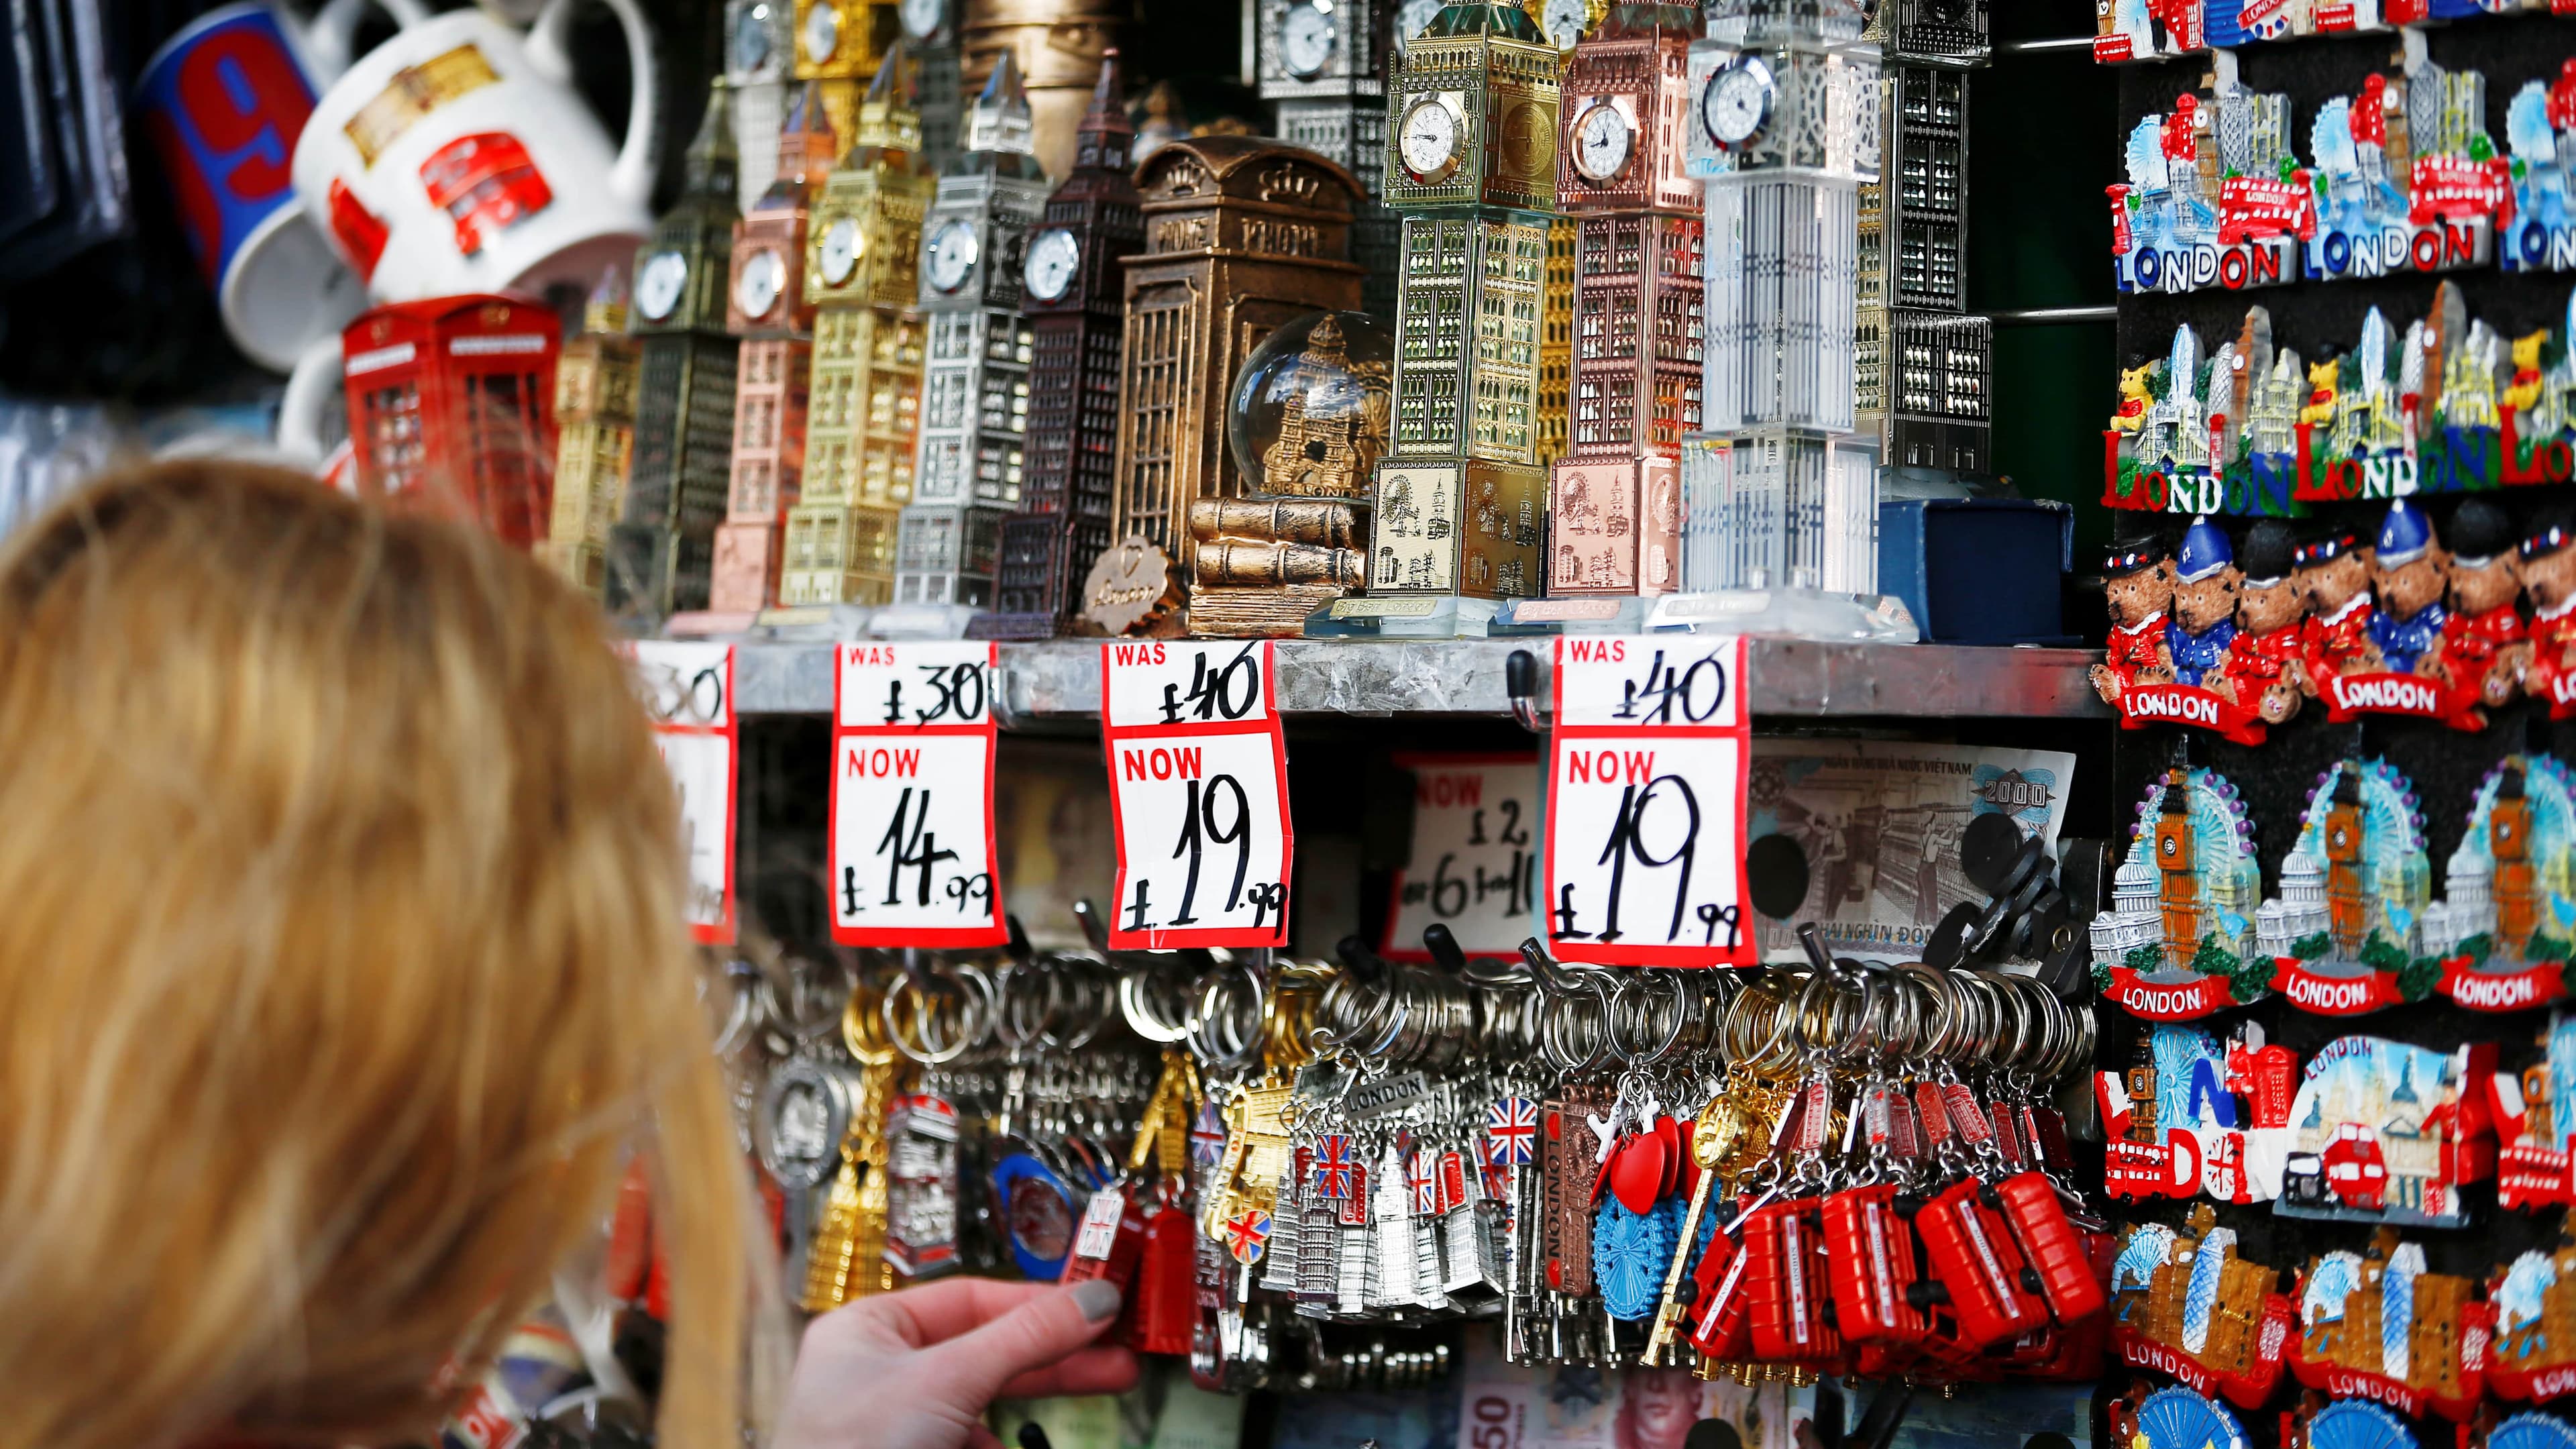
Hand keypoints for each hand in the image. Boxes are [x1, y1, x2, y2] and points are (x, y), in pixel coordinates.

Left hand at [777, 1278, 1138, 1448]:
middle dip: (1056, 1358)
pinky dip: (1004, 1447)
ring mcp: (897, 1426)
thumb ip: (1024, 1338)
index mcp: (868, 1331)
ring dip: (1036, 1408)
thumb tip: (1090, 1300)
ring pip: (986, 1404)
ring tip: (1094, 1400)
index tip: (1096, 1308)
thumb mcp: (947, 1380)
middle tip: (1117, 1360)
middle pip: (988, 1351)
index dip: (1036, 1303)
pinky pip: (973, 1445)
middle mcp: (880, 1374)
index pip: (970, 1299)